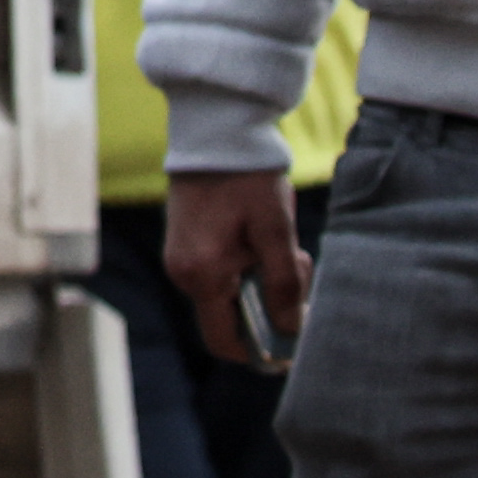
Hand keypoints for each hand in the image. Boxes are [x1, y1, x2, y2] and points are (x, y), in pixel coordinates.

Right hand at [168, 169, 311, 369]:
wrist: (215, 128)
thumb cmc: (247, 177)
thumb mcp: (276, 229)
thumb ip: (284, 283)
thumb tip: (291, 330)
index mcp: (202, 275)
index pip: (226, 343)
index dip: (263, 349)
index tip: (296, 333)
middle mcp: (183, 274)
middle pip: (231, 320)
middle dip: (271, 306)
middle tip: (297, 264)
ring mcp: (181, 259)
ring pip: (230, 297)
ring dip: (264, 283)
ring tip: (282, 242)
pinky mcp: (186, 245)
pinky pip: (222, 276)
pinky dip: (250, 268)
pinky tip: (263, 237)